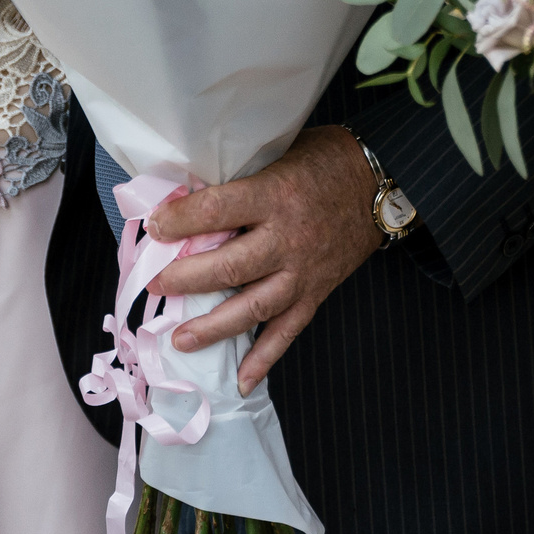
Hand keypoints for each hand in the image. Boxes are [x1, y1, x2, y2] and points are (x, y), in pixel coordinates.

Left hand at [145, 126, 382, 394]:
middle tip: (156, 284)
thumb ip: (239, 176)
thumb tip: (185, 195)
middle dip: (187, 278)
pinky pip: (288, 331)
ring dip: (214, 326)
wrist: (379, 183)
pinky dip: (265, 359)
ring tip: (180, 339)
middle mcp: (288, 238)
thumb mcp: (279, 152)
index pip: (218, 210)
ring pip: (254, 306)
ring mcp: (304, 271)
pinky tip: (241, 381)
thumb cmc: (323, 160)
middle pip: (231, 266)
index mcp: (275, 195)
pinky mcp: (316, 292)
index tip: (154, 226)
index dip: (180, 220)